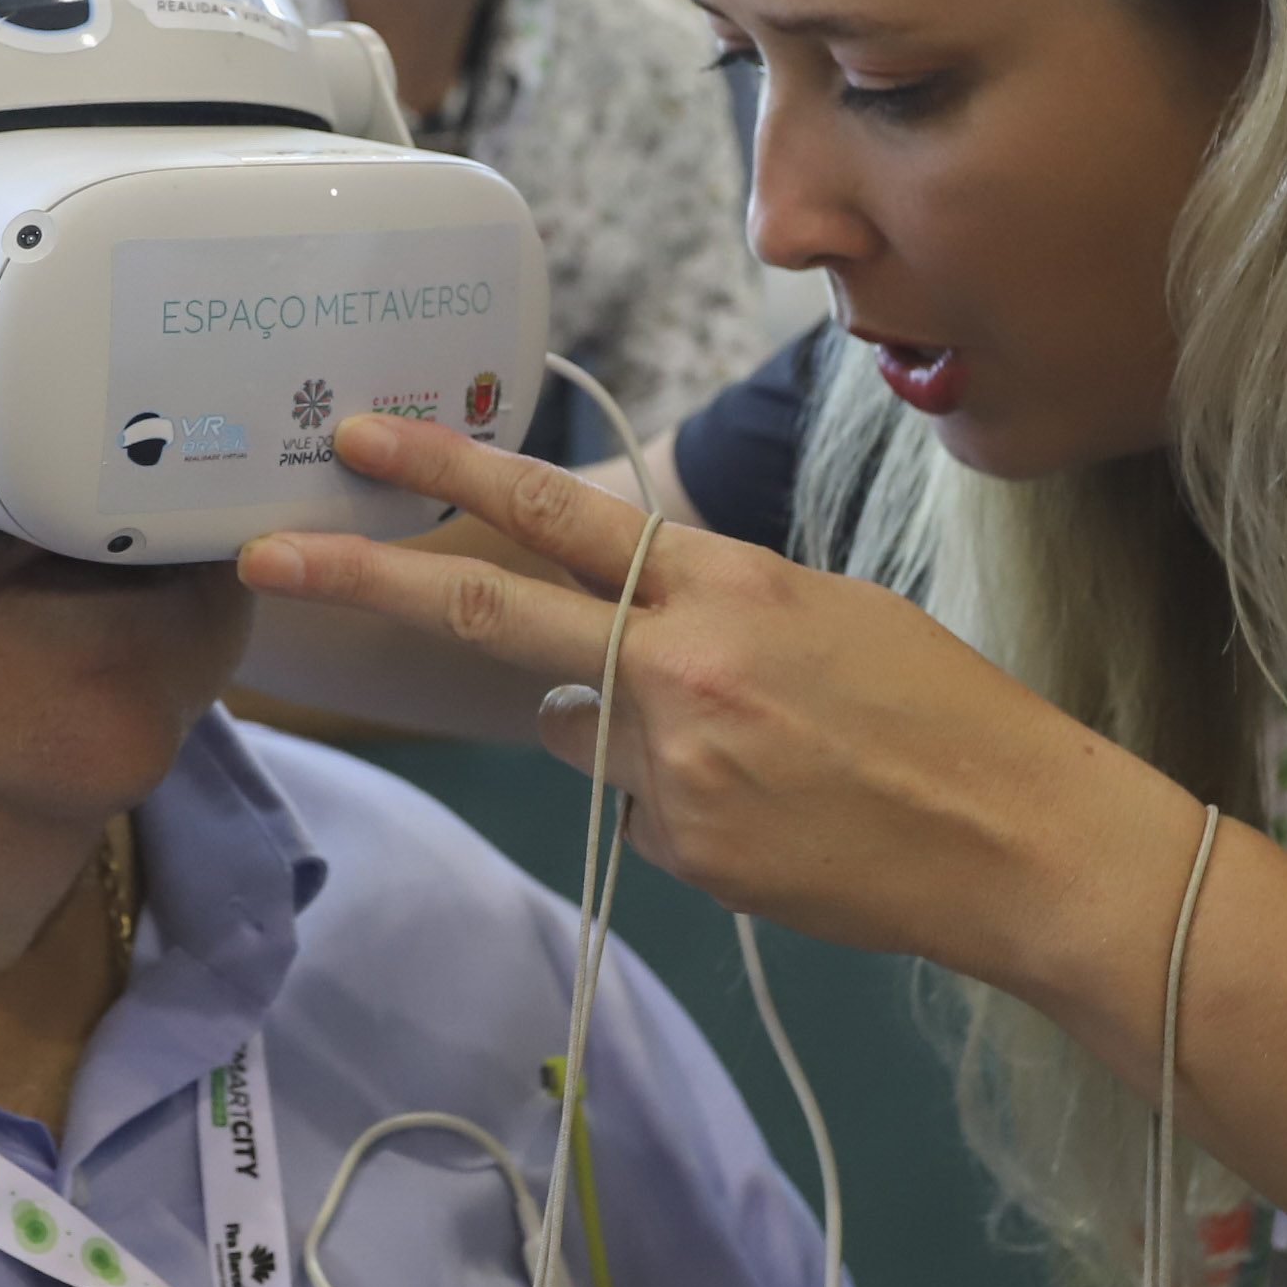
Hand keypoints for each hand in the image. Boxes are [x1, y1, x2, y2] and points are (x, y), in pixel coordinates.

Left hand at [235, 414, 1200, 1000]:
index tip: (361, 439)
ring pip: (569, 723)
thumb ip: (704, 612)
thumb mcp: (828, 614)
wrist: (1019, 842)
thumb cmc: (944, 714)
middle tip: (267, 552)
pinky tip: (776, 812)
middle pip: (491, 611)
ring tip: (754, 749)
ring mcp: (669, 764)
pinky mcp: (675, 847)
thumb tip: (601, 648)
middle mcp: (680, 665)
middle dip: (365, 576)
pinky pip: (633, 808)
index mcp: (727, 585)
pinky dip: (680, 801)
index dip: (451, 468)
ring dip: (613, 723)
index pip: (561, 512)